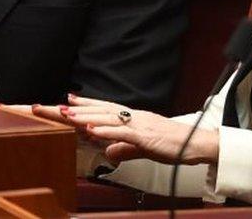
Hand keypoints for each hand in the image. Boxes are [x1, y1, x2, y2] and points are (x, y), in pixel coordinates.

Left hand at [42, 94, 219, 165]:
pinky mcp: (145, 135)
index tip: (68, 99)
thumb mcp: (143, 148)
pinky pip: (122, 132)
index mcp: (133, 118)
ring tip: (65, 114)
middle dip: (76, 108)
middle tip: (54, 106)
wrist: (197, 144)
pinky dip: (106, 129)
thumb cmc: (173, 145)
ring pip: (107, 117)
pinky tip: (91, 128)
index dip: (86, 104)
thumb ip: (125, 149)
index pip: (105, 108)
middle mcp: (134, 117)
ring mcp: (139, 124)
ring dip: (85, 115)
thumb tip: (110, 152)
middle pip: (100, 109)